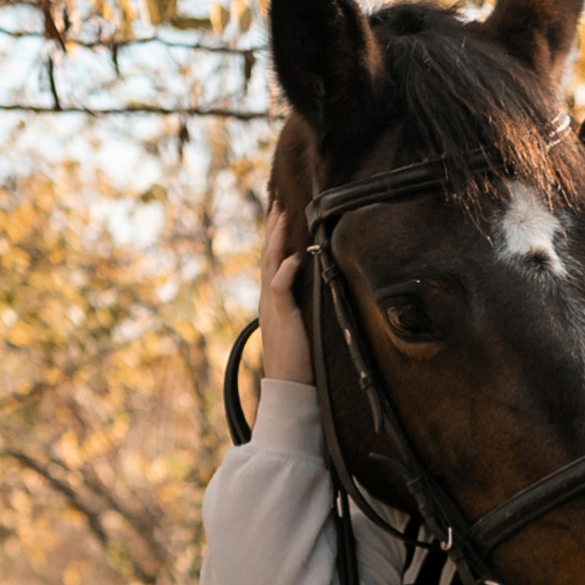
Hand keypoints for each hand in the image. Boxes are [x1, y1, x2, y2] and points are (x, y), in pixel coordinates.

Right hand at [257, 198, 312, 384]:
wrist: (288, 383)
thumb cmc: (299, 357)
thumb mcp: (303, 322)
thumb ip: (304, 302)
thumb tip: (316, 284)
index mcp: (273, 299)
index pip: (273, 261)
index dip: (276, 237)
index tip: (281, 214)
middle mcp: (268, 298)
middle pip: (268, 255)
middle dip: (273, 228)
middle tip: (277, 201)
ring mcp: (271, 306)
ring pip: (270, 265)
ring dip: (276, 239)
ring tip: (281, 215)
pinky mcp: (280, 316)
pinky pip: (279, 287)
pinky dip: (285, 271)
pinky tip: (293, 257)